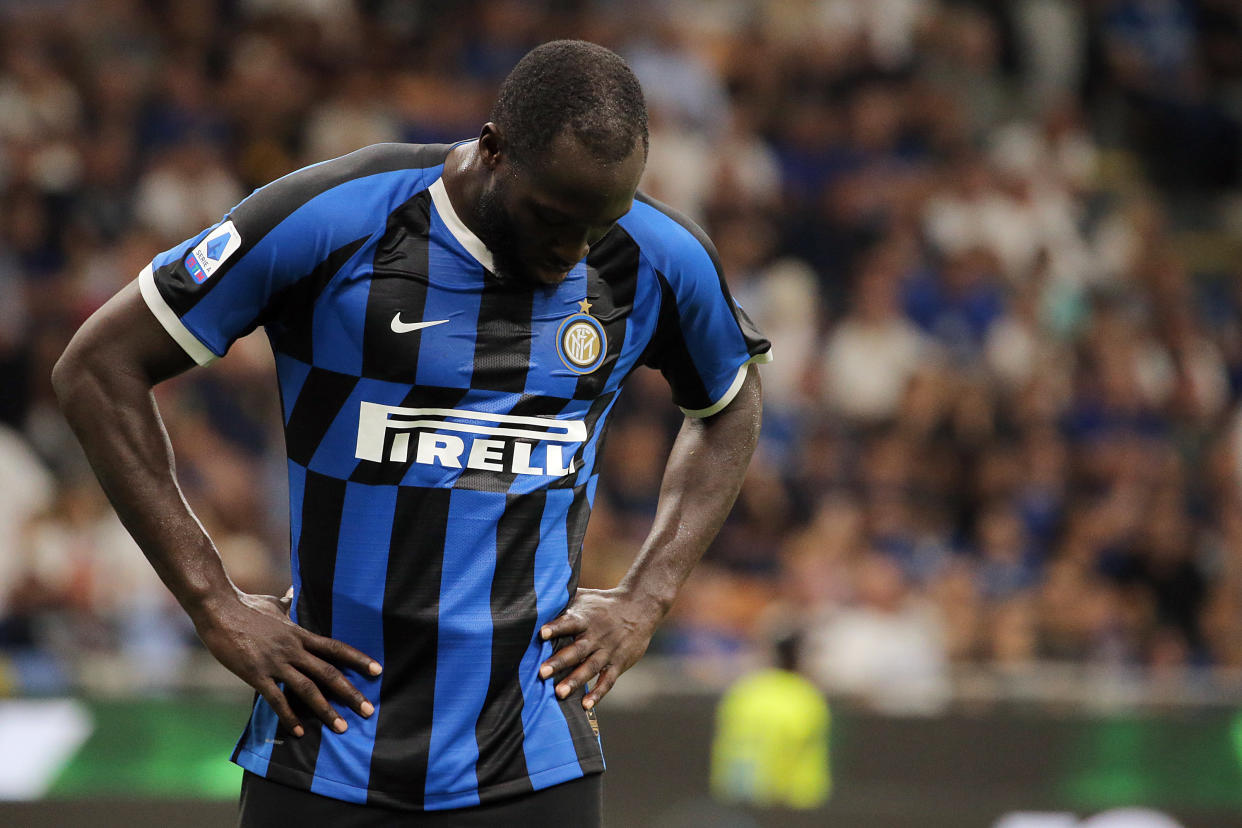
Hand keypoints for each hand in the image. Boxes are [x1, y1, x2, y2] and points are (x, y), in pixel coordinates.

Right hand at [192, 589, 381, 736]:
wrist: (219, 608)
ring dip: (326, 710)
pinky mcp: (255, 673)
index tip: (377, 670)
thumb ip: (287, 602)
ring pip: (308, 688)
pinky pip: (276, 699)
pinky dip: (289, 716)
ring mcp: (275, 662)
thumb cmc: (245, 605)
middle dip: (350, 692)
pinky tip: (300, 731)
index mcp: (300, 633)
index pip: (336, 648)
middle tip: (368, 711)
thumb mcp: (273, 603)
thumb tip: (294, 592)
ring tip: (341, 727)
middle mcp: (293, 648)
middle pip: (329, 672)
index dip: (358, 659)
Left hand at [537, 587, 662, 709]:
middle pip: (577, 649)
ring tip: (559, 693)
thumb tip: (535, 599)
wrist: (639, 608)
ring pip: (591, 667)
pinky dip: (598, 693)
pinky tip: (586, 705)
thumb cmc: (603, 603)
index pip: (569, 622)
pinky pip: (607, 680)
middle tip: (542, 672)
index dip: (556, 627)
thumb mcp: (584, 596)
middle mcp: (597, 635)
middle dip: (560, 661)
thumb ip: (563, 601)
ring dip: (575, 680)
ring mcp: (608, 651)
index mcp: (586, 618)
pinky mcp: (619, 663)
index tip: (541, 633)